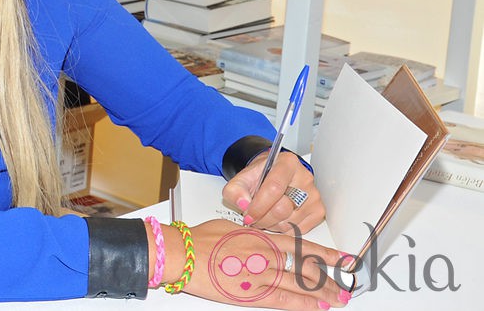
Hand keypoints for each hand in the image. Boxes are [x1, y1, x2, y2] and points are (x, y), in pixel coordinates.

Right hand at [165, 219, 350, 309]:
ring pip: (300, 285)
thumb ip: (253, 235)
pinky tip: (317, 308)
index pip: (303, 247)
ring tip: (339, 300)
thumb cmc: (202, 239)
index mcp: (263, 237)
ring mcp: (260, 276)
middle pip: (306, 269)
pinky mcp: (250, 294)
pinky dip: (302, 304)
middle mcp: (267, 256)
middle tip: (345, 287)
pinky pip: (283, 300)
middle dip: (329, 280)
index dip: (326, 255)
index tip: (342, 260)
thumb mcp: (233, 227)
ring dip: (323, 294)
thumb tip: (264, 238)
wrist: (185, 254)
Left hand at [223, 151, 324, 233]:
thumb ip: (235, 189)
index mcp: (287, 163)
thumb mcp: (241, 179)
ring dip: (271, 225)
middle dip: (263, 218)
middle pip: (283, 208)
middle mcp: (304, 177)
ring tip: (264, 216)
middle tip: (253, 218)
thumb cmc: (259, 177)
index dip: (258, 206)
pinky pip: (298, 230)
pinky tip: (276, 220)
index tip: (247, 215)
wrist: (272, 176)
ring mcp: (314, 195)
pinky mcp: (318, 211)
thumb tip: (243, 203)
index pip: (274, 187)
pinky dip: (283, 230)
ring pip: (289, 222)